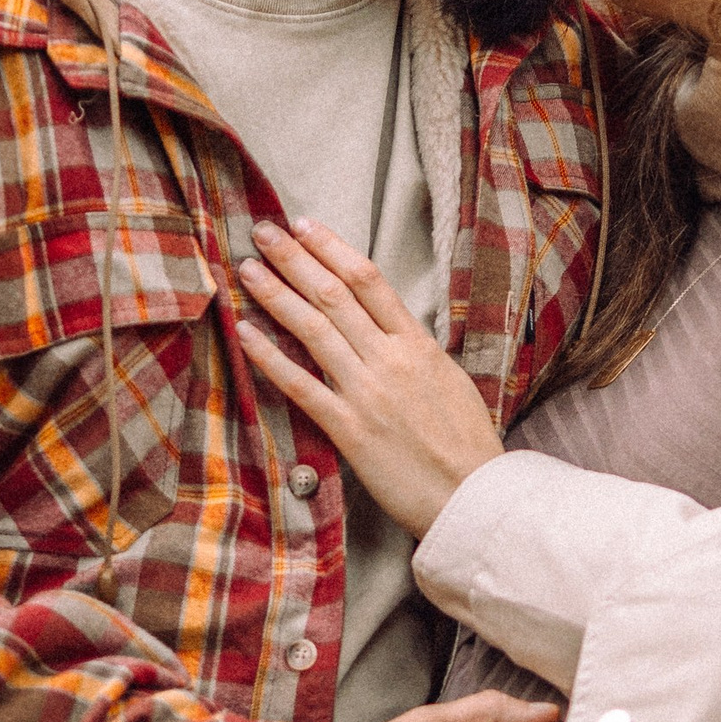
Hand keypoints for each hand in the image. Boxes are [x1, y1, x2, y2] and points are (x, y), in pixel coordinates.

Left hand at [234, 218, 503, 536]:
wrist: (475, 497)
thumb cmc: (467, 443)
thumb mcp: (449, 380)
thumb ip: (414, 351)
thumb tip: (388, 327)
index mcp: (418, 344)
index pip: (368, 280)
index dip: (332, 247)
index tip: (305, 225)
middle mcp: (390, 360)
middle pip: (334, 294)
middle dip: (295, 258)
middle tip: (264, 231)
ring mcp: (367, 393)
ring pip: (314, 329)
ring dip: (276, 294)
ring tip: (247, 268)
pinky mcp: (349, 430)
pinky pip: (302, 385)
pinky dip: (270, 356)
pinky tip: (245, 332)